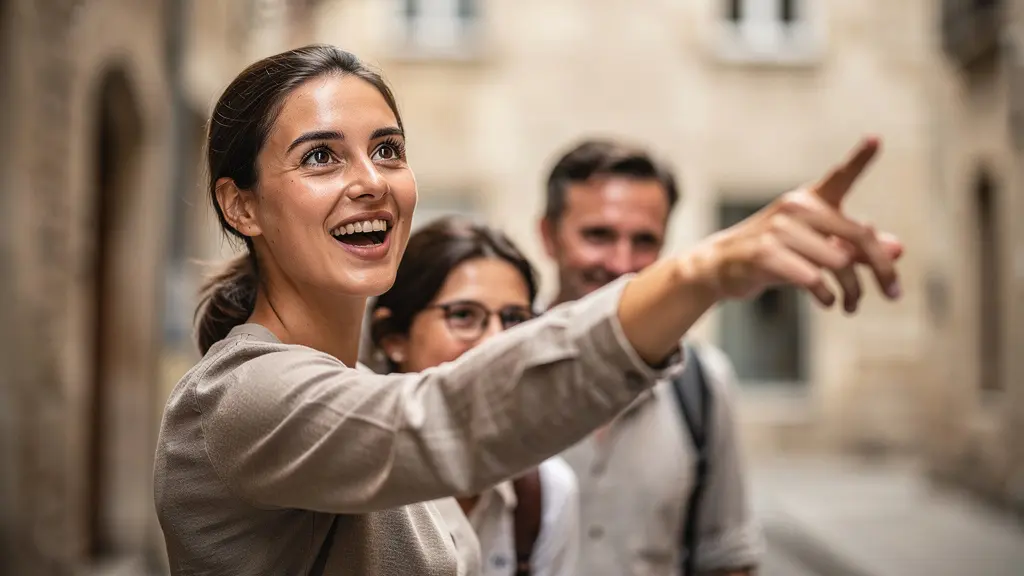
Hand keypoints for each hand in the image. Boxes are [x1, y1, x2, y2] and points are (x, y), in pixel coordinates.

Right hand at [694, 136, 901, 312]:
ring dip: (853, 291)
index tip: (875, 139)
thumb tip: (899, 249)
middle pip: (859, 236)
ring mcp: (779, 230)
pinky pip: (814, 279)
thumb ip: (855, 248)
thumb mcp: (815, 248)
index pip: (839, 178)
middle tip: (894, 293)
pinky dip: (827, 296)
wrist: (719, 266)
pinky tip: (829, 302)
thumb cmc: (774, 254)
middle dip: (882, 268)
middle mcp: (796, 209)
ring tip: (852, 305)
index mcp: (809, 201)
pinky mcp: (766, 254)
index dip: (859, 159)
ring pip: (840, 263)